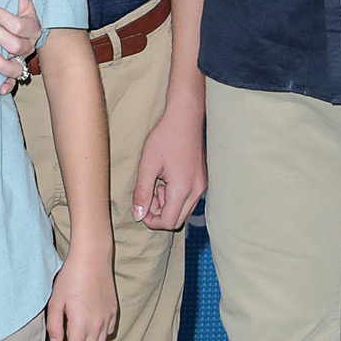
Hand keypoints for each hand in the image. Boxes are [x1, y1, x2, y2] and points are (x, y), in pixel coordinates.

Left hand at [0, 0, 48, 95]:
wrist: (29, 32)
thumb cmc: (22, 11)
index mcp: (32, 26)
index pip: (20, 25)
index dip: (3, 17)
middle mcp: (28, 45)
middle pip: (16, 45)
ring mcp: (20, 59)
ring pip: (16, 67)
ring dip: (1, 63)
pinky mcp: (12, 70)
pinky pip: (12, 81)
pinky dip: (6, 85)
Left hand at [46, 244, 117, 340]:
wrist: (92, 258)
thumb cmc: (70, 277)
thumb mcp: (55, 301)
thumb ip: (55, 326)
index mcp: (80, 324)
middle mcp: (97, 325)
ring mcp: (107, 318)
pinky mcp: (113, 311)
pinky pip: (108, 333)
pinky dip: (99, 340)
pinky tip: (90, 335)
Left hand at [131, 91, 206, 228]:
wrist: (185, 118)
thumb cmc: (165, 137)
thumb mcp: (147, 165)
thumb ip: (142, 192)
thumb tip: (137, 215)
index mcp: (183, 189)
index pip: (168, 222)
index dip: (151, 221)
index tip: (140, 207)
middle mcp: (196, 190)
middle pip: (177, 220)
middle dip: (159, 214)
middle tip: (147, 196)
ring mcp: (202, 186)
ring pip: (183, 210)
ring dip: (167, 206)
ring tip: (156, 185)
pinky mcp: (202, 180)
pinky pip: (188, 199)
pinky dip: (175, 197)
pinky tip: (166, 180)